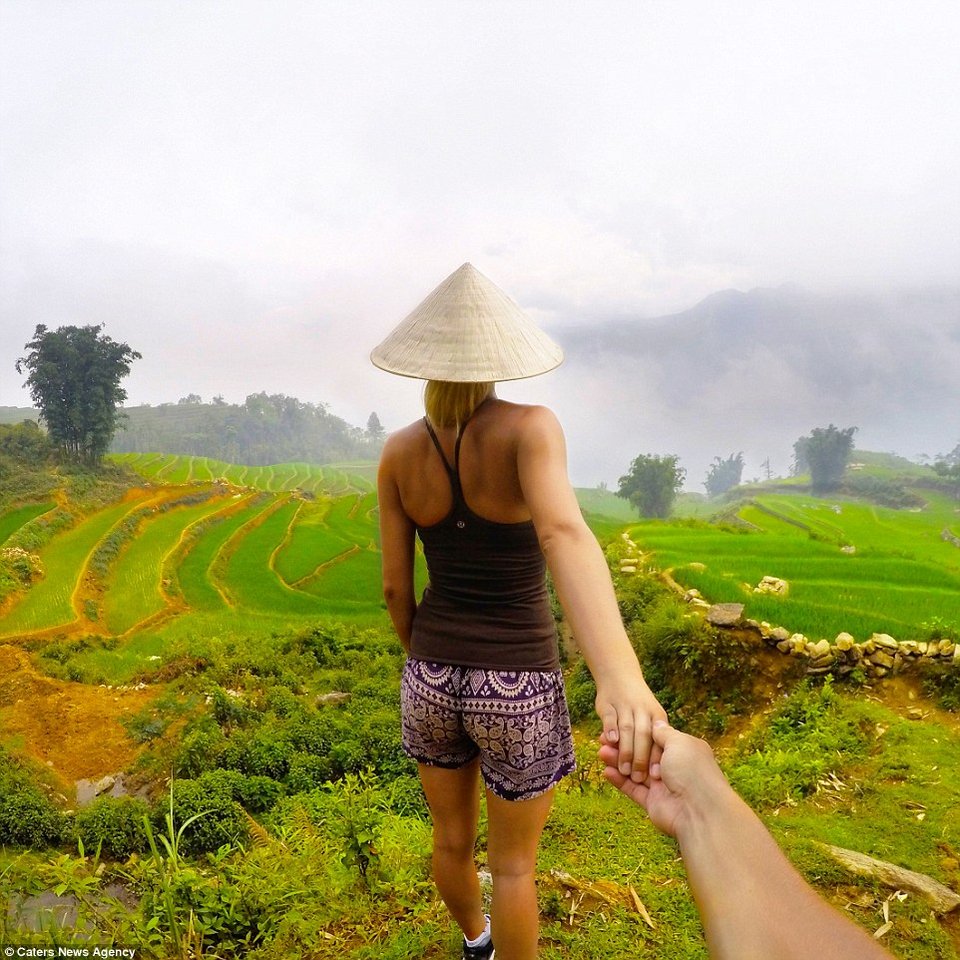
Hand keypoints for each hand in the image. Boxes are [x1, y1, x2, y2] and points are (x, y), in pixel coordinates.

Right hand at [595, 680, 667, 783]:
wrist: (618, 674)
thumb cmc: (638, 705)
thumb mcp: (652, 718)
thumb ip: (657, 737)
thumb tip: (654, 765)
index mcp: (657, 715)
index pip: (658, 738)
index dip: (656, 756)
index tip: (655, 775)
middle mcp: (642, 710)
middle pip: (643, 735)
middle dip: (639, 757)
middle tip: (636, 776)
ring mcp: (624, 706)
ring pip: (627, 729)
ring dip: (625, 750)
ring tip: (623, 769)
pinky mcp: (606, 704)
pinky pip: (609, 719)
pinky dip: (610, 729)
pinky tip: (610, 741)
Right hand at [599, 721, 726, 837]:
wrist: (699, 809)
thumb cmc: (692, 770)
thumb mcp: (678, 742)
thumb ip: (663, 733)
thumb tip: (655, 724)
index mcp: (682, 751)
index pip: (654, 739)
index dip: (636, 733)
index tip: (619, 727)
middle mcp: (673, 768)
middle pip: (642, 755)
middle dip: (623, 747)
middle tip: (603, 740)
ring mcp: (663, 786)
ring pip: (635, 771)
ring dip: (618, 762)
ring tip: (601, 753)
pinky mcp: (653, 802)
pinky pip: (633, 790)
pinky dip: (620, 781)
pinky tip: (606, 771)